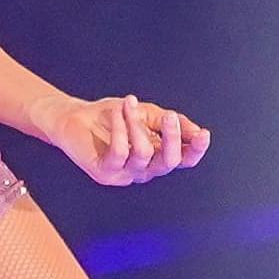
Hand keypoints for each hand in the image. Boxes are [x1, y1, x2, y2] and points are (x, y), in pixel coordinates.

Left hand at [42, 93, 208, 187]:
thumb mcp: (147, 114)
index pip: (183, 159)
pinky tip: (118, 112)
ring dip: (137, 125)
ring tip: (128, 105)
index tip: (203, 134)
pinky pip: (119, 152)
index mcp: (157, 156)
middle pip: (168, 162)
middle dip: (172, 138)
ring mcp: (124, 173)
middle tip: (169, 116)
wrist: (75, 117)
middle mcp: (144, 169)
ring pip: (143, 154)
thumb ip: (170, 122)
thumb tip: (196, 131)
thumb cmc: (112, 116)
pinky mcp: (105, 172)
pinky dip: (121, 129)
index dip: (195, 150)